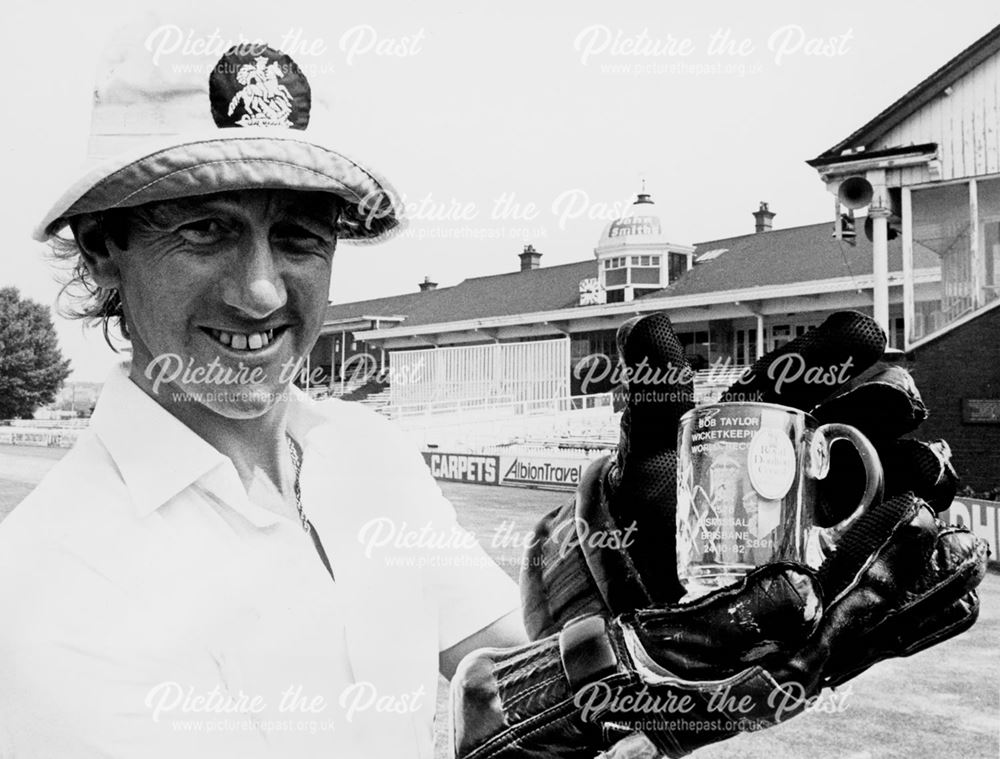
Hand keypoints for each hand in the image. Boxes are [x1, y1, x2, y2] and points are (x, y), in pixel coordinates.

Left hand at [461, 310, 988, 757]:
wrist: (661, 579)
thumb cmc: (660, 504)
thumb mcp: (653, 453)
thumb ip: (653, 399)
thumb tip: (645, 325)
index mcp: (766, 410)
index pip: (807, 369)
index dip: (834, 348)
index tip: (861, 336)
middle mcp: (812, 444)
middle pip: (869, 409)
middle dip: (890, 399)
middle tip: (893, 406)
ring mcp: (840, 495)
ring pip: (900, 466)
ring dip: (921, 461)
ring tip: (920, 465)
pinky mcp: (853, 546)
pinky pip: (904, 532)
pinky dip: (926, 525)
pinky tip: (926, 522)